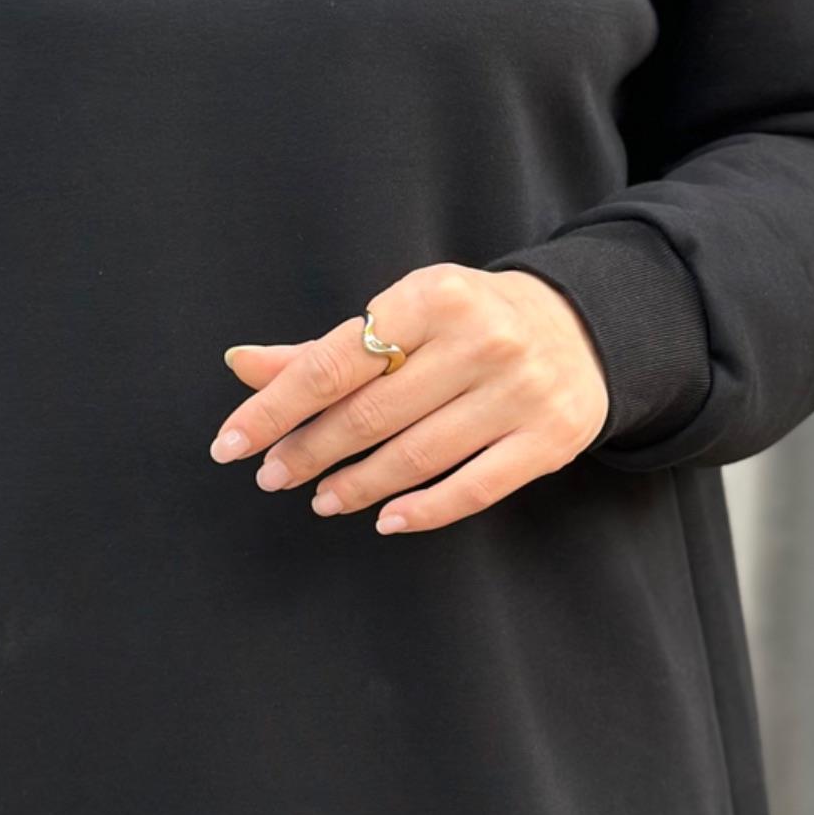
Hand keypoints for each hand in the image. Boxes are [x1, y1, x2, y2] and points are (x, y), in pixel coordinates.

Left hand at [210, 265, 608, 532]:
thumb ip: (323, 349)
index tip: (231, 444)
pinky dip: (422, 511)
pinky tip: (384, 518)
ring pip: (416, 456)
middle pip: (371, 413)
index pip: (335, 361)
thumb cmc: (469, 321)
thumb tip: (240, 365)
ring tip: (322, 498)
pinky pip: (473, 488)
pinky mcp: (550, 439)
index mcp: (433, 296)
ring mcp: (520, 392)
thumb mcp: (403, 314)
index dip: (275, 408)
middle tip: (273, 476)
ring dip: (356, 485)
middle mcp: (482, 340)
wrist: (582, 327)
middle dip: (309, 451)